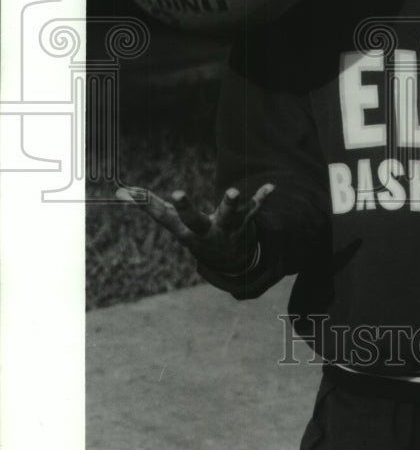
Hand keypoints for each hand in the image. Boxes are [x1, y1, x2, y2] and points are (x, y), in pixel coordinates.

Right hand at [116, 183, 274, 273]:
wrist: (230, 262)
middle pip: (193, 220)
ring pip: (228, 217)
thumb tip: (118, 191)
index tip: (129, 191)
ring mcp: (226, 229)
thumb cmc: (196, 235)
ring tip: (233, 191)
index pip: (163, 216)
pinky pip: (255, 210)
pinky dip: (262, 199)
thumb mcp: (174, 224)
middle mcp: (205, 232)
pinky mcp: (245, 223)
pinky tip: (272, 187)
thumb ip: (150, 206)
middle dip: (186, 208)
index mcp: (185, 232)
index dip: (147, 204)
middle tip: (176, 193)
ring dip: (230, 205)